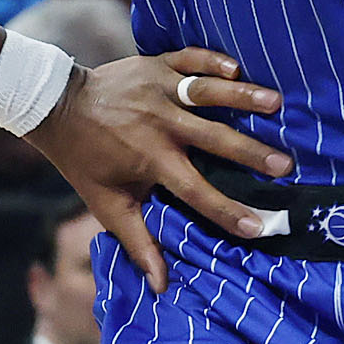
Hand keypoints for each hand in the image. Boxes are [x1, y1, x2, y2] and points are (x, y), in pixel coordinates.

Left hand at [27, 48, 289, 289]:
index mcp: (151, 159)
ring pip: (207, 92)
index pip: (196, 190)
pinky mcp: (156, 65)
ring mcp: (159, 90)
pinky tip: (236, 67)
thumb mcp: (106, 205)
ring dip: (242, 96)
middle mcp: (160, 124)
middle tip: (286, 164)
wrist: (57, 108)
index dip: (226, 211)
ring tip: (276, 103)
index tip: (257, 226)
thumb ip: (137, 242)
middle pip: (214, 138)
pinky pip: (189, 58)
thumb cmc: (86, 161)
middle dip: (251, 152)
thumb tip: (161, 285)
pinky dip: (212, 60)